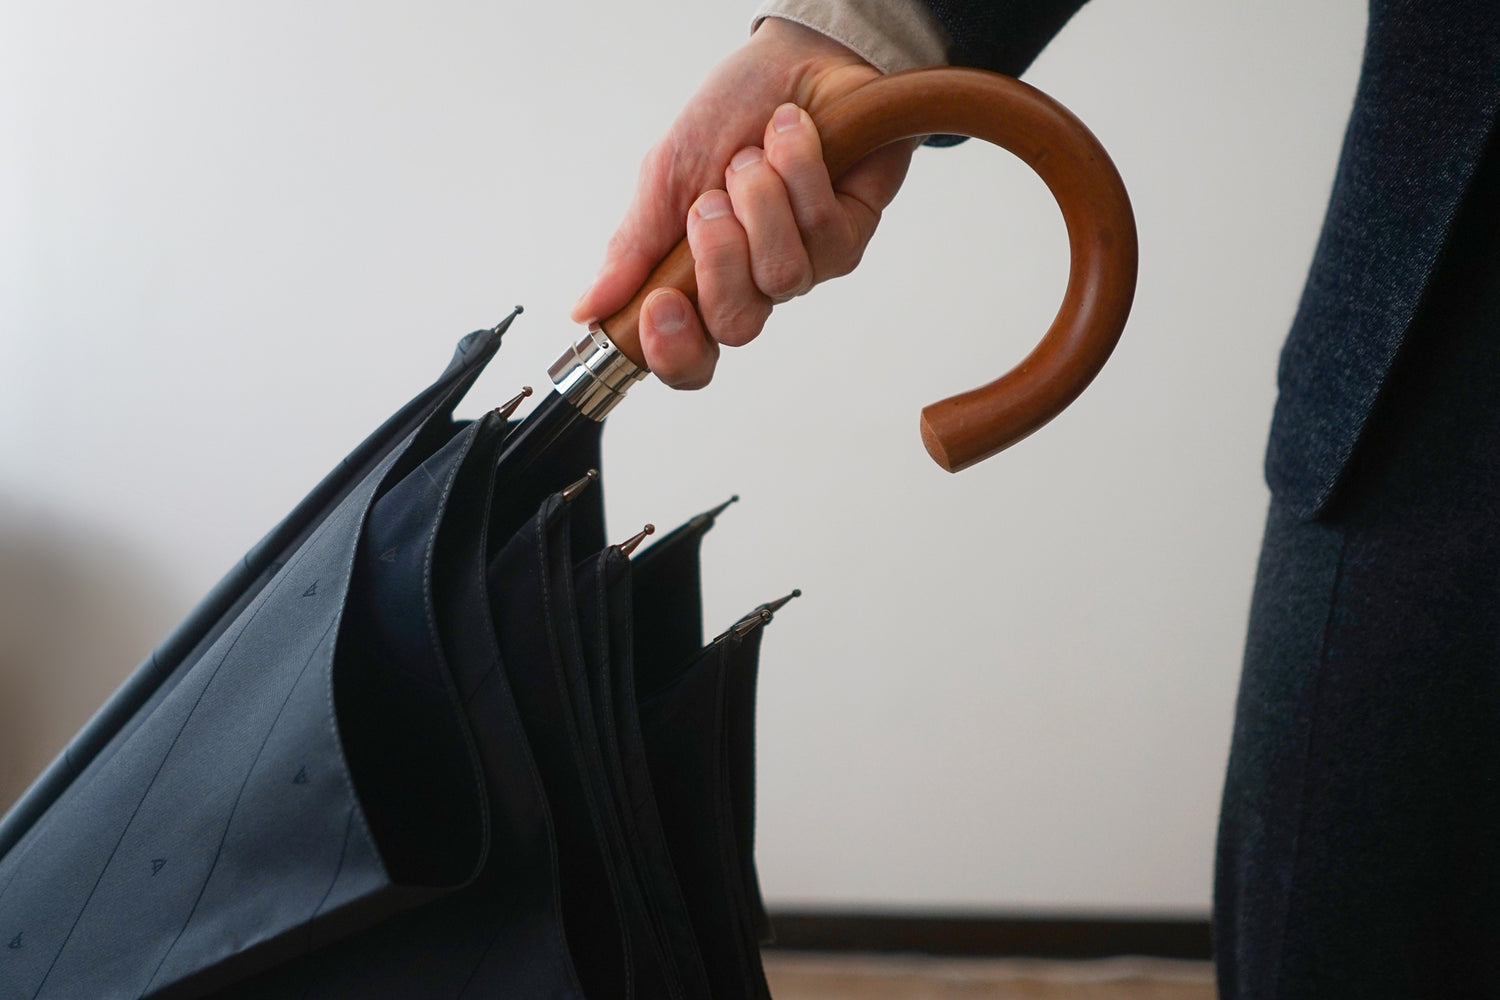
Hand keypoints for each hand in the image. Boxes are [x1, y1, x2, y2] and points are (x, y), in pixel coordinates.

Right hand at [571, 18, 918, 388]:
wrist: (794, 59)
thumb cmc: (729, 117)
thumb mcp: (665, 177)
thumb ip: (634, 247)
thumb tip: (588, 309)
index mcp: (699, 280)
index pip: (690, 358)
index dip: (673, 351)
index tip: (659, 304)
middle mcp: (753, 284)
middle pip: (736, 325)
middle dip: (717, 259)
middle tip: (710, 202)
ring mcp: (805, 265)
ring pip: (781, 276)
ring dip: (758, 203)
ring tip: (751, 156)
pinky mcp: (848, 236)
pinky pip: (822, 233)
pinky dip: (798, 173)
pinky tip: (790, 136)